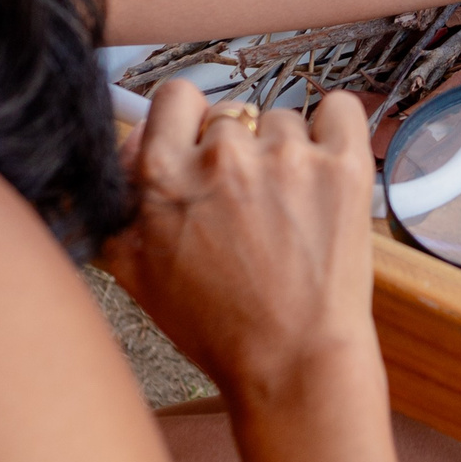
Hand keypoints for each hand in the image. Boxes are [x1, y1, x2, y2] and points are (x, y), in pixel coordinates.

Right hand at [101, 83, 380, 407]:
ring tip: (288, 213)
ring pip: (282, 121)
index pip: (174, 97)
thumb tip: (127, 146)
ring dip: (285, 154)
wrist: (293, 364)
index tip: (201, 150)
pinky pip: (340, 109)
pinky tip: (326, 172)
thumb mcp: (135, 273)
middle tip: (248, 205)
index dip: (187, 123)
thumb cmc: (219, 328)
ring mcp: (287, 156)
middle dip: (238, 150)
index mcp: (164, 175)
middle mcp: (222, 155)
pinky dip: (335, 130)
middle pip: (230, 114)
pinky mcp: (343, 164)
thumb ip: (117, 201)